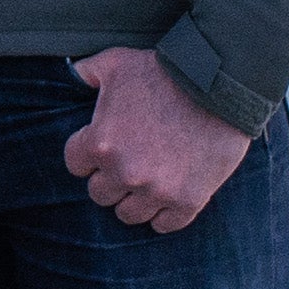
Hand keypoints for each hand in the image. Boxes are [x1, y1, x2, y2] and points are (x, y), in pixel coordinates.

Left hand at [64, 46, 252, 232]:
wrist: (218, 87)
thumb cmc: (162, 72)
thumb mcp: (114, 62)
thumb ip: (85, 71)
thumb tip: (70, 73)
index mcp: (99, 143)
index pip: (75, 165)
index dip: (86, 155)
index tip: (101, 149)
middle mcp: (124, 172)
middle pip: (99, 194)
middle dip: (108, 180)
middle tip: (125, 166)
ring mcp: (157, 190)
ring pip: (129, 214)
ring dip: (133, 200)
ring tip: (144, 184)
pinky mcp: (188, 201)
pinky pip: (166, 225)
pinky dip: (164, 216)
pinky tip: (166, 199)